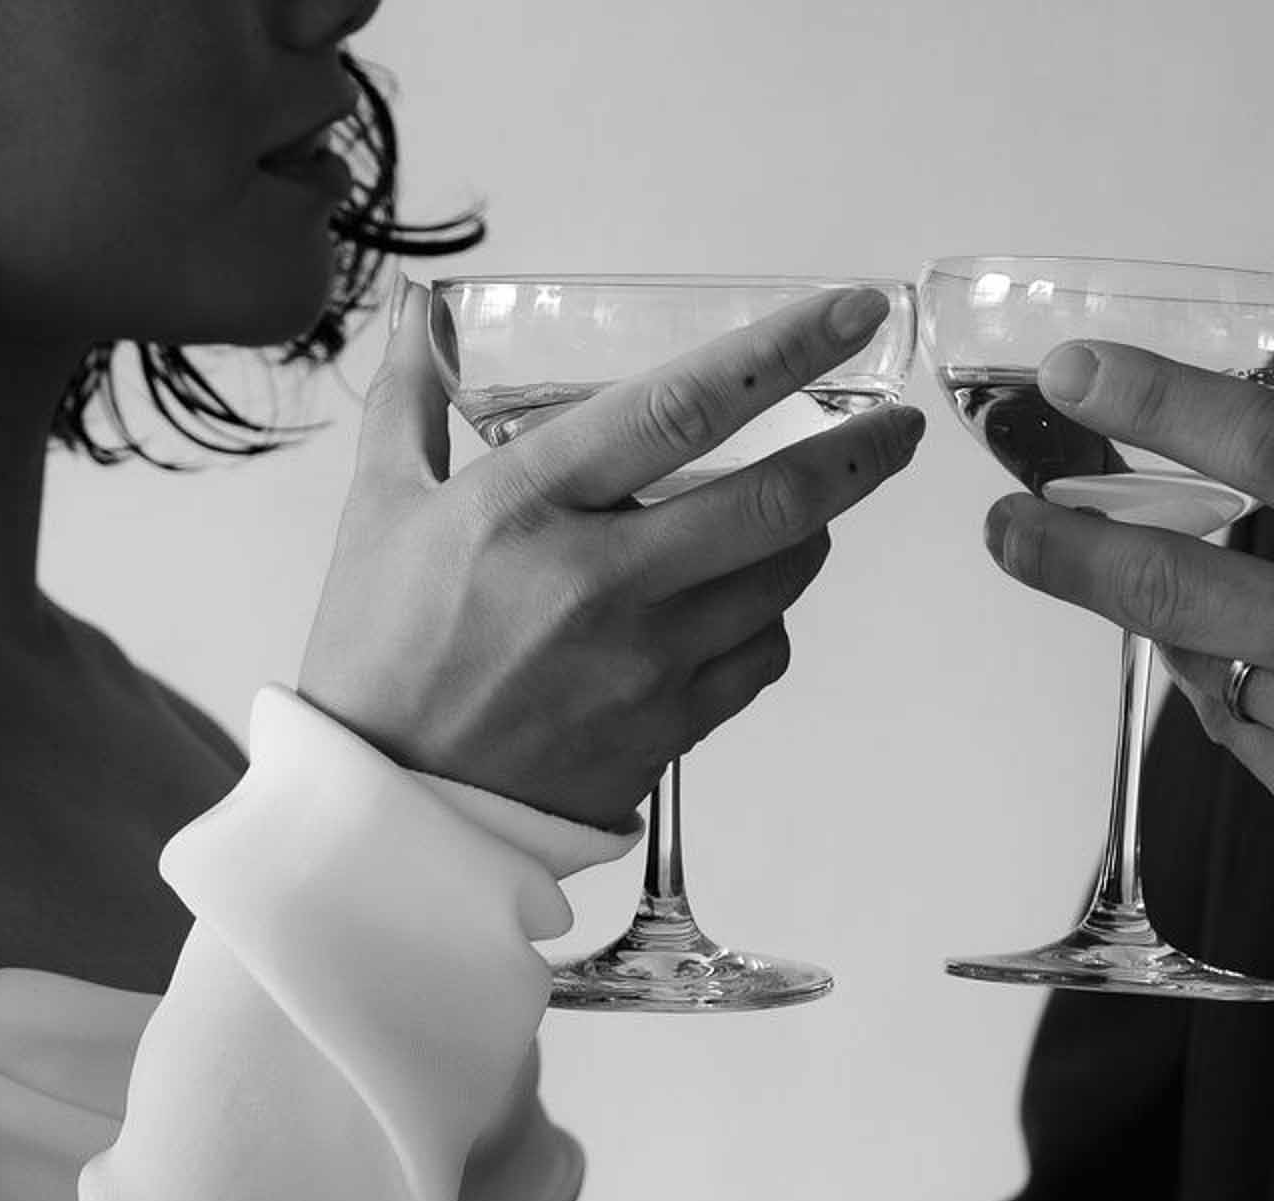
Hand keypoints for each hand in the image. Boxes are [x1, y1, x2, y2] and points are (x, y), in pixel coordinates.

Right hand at [299, 281, 921, 828]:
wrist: (393, 816)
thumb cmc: (381, 654)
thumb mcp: (378, 511)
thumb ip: (414, 401)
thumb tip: (428, 311)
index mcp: (526, 505)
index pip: (682, 406)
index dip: (783, 351)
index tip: (852, 313)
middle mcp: (601, 580)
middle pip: (776, 500)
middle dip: (860, 453)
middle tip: (896, 427)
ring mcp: (646, 663)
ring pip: (784, 579)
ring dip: (808, 533)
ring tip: (795, 511)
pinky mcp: (672, 730)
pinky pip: (763, 656)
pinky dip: (770, 617)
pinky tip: (739, 603)